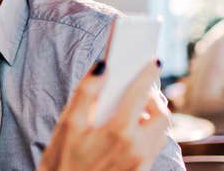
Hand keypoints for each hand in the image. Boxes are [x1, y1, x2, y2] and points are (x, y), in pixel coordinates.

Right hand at [38, 59, 168, 170]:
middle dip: (153, 100)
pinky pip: (154, 148)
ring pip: (162, 133)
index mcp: (118, 131)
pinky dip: (148, 135)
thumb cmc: (62, 162)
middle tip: (137, 93)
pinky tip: (128, 133)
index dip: (146, 74)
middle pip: (162, 115)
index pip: (140, 94)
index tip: (151, 63)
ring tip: (132, 113)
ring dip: (153, 118)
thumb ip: (85, 93)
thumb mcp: (67, 124)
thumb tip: (101, 68)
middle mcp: (136, 148)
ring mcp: (141, 163)